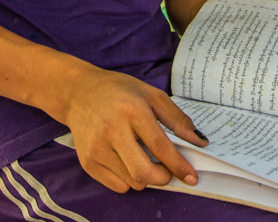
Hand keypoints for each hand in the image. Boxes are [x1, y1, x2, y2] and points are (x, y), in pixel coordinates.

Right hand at [56, 65, 204, 192]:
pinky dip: (128, 180)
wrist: (78, 93)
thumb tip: (199, 141)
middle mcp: (111, 130)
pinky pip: (117, 186)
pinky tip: (126, 161)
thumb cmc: (119, 92)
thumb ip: (177, 119)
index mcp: (131, 110)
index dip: (178, 165)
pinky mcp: (87, 162)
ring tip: (143, 158)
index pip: (159, 146)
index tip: (191, 177)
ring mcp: (96, 148)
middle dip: (162, 178)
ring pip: (131, 182)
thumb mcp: (151, 94)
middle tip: (166, 171)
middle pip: (143, 172)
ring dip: (145, 178)